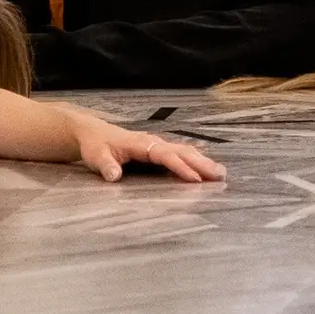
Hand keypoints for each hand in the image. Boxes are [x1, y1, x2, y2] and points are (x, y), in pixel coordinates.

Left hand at [72, 116, 225, 182]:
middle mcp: (153, 142)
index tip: (196, 180)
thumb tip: (114, 176)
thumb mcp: (96, 156)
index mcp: (141, 144)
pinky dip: (196, 161)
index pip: (165, 156)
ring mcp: (157, 145)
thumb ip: (106, 166)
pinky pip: (181, 154)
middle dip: (202, 163)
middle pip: (182, 151)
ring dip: (203, 162)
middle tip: (221, 176)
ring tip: (221, 173)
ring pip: (185, 151)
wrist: (93, 133)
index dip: (181, 167)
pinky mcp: (158, 150)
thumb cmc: (96, 146)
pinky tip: (207, 168)